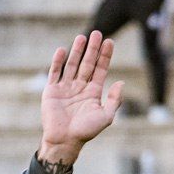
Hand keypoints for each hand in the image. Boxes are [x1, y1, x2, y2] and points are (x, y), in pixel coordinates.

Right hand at [38, 33, 122, 167]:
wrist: (64, 141)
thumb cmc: (86, 131)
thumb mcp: (106, 116)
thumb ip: (114, 100)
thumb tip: (121, 82)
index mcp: (93, 92)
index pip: (100, 69)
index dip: (105, 56)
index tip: (109, 42)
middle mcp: (80, 87)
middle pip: (87, 63)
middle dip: (92, 49)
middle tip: (97, 33)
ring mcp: (65, 87)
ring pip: (72, 65)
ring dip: (77, 51)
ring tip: (82, 37)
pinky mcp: (52, 90)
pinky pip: (55, 73)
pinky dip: (58, 62)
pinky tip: (62, 50)